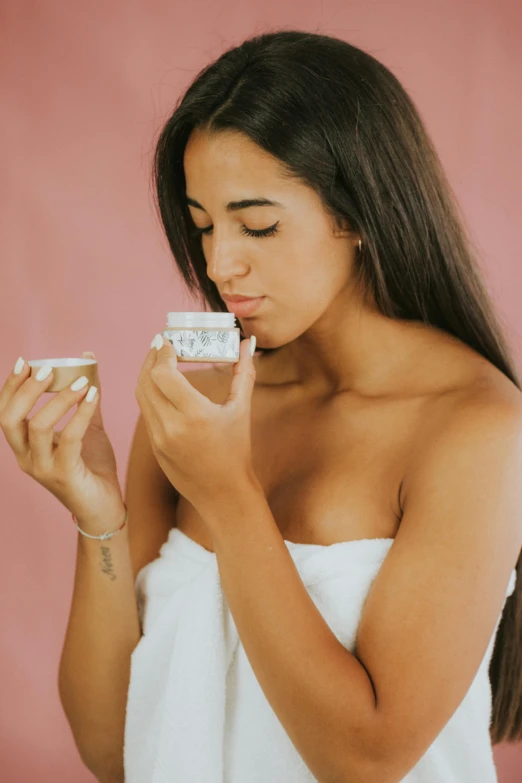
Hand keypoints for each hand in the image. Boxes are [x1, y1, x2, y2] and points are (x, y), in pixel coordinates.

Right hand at [0, 352, 124, 531]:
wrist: (104, 507)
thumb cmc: (91, 467)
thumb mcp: (86, 427)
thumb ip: (83, 397)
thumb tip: (87, 360)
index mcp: (24, 446)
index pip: (4, 412)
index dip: (10, 386)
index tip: (25, 361)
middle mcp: (26, 457)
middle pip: (9, 419)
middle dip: (26, 390)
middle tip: (48, 369)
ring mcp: (43, 468)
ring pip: (38, 427)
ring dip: (59, 399)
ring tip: (82, 382)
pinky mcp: (64, 475)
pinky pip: (69, 439)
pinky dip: (80, 414)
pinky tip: (94, 396)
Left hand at [135, 334, 257, 514]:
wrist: (224, 494)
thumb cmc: (237, 452)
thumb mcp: (241, 411)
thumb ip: (244, 373)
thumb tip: (249, 343)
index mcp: (194, 415)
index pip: (163, 373)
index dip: (162, 353)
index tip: (168, 339)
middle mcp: (171, 426)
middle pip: (146, 380)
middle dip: (151, 358)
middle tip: (161, 343)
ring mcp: (159, 438)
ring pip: (140, 396)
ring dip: (146, 374)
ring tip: (159, 360)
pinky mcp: (154, 447)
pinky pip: (145, 412)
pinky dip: (149, 393)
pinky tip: (161, 385)